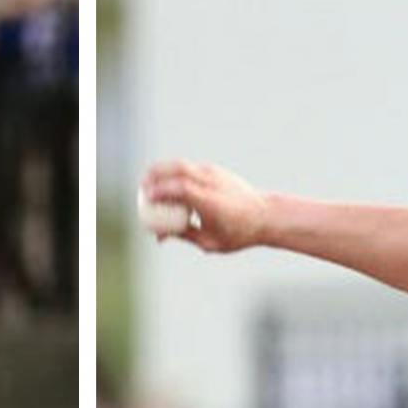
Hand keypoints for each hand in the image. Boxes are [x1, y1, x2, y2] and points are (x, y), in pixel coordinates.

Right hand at [139, 160, 269, 252]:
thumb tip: (159, 235)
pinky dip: (174, 173)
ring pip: (182, 165)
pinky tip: (166, 182)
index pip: (181, 188)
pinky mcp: (215, 170)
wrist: (265, 215)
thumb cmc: (238, 234)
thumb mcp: (210, 243)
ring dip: (163, 170)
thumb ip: (184, 235)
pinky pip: (189, 168)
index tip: (146, 199)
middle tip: (142, 186)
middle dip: (156, 175)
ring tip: (149, 180)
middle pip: (179, 169)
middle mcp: (212, 183)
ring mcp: (215, 174)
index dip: (161, 191)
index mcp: (212, 201)